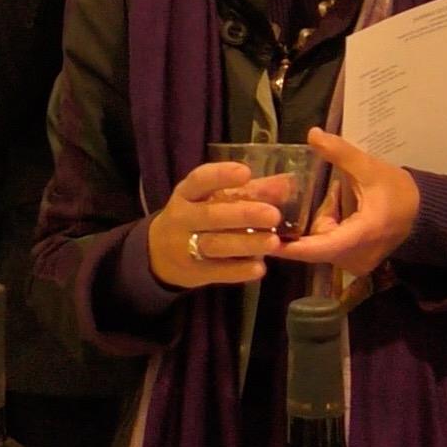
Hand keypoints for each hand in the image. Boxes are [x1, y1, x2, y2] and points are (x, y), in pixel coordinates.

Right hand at [148, 161, 283, 289]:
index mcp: (186, 193)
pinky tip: (260, 267)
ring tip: (273, 242)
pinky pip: (216, 271)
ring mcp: (183, 247)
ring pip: (215, 245)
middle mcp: (182, 218)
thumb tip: (288, 184)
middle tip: (274, 215)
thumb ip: (249, 191)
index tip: (246, 173)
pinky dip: (239, 270)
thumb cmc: (196, 217)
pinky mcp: (192, 272)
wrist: (158, 253)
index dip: (221, 176)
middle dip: (243, 215)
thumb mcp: (212, 199)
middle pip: (211, 215)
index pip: (200, 180)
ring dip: (245, 243)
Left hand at [271, 129, 421, 275]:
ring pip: (322, 246)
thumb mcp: (369, 167)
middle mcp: (357, 258)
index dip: (292, 247)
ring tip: (336, 198)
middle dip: (306, 222)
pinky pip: (330, 248)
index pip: (320, 247)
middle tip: (304, 198)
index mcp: (362, 236)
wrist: (423, 212)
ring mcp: (356, 264)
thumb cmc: (397, 190)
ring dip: (321, 223)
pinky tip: (339, 209)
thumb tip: (312, 134)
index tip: (268, 241)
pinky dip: (329, 230)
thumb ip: (340, 152)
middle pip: (316, 244)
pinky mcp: (355, 264)